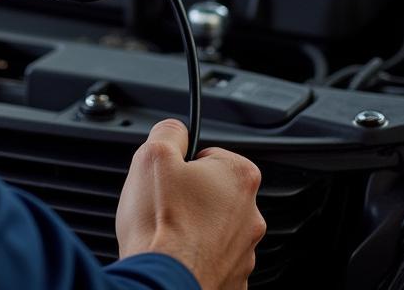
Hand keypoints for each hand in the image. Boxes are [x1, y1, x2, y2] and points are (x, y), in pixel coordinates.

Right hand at [116, 120, 265, 289]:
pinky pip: (213, 259)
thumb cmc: (161, 221)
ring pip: (215, 228)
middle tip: (164, 203)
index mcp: (238, 177)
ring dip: (194, 227)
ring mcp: (244, 252)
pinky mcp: (234, 280)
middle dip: (191, 196)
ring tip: (167, 231)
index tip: (170, 177)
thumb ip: (169, 131)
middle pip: (215, 193)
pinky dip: (196, 256)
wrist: (163, 280)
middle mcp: (251, 215)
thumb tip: (175, 129)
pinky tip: (175, 255)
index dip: (184, 164)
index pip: (211, 156)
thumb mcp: (153, 153)